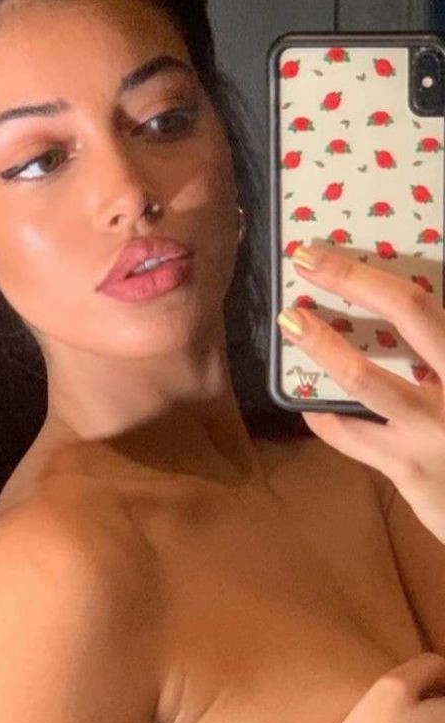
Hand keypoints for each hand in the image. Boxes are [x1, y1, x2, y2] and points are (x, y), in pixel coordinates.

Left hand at [275, 243, 444, 543]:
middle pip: (408, 316)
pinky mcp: (411, 469)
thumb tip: (397, 313)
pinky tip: (312, 404)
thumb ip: (439, 352)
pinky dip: (326, 416)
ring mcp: (434, 429)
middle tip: (306, 260)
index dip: (369, 275)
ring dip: (324, 347)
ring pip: (366, 380)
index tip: (321, 253)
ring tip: (293, 324)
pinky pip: (352, 435)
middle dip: (352, 281)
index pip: (422, 304)